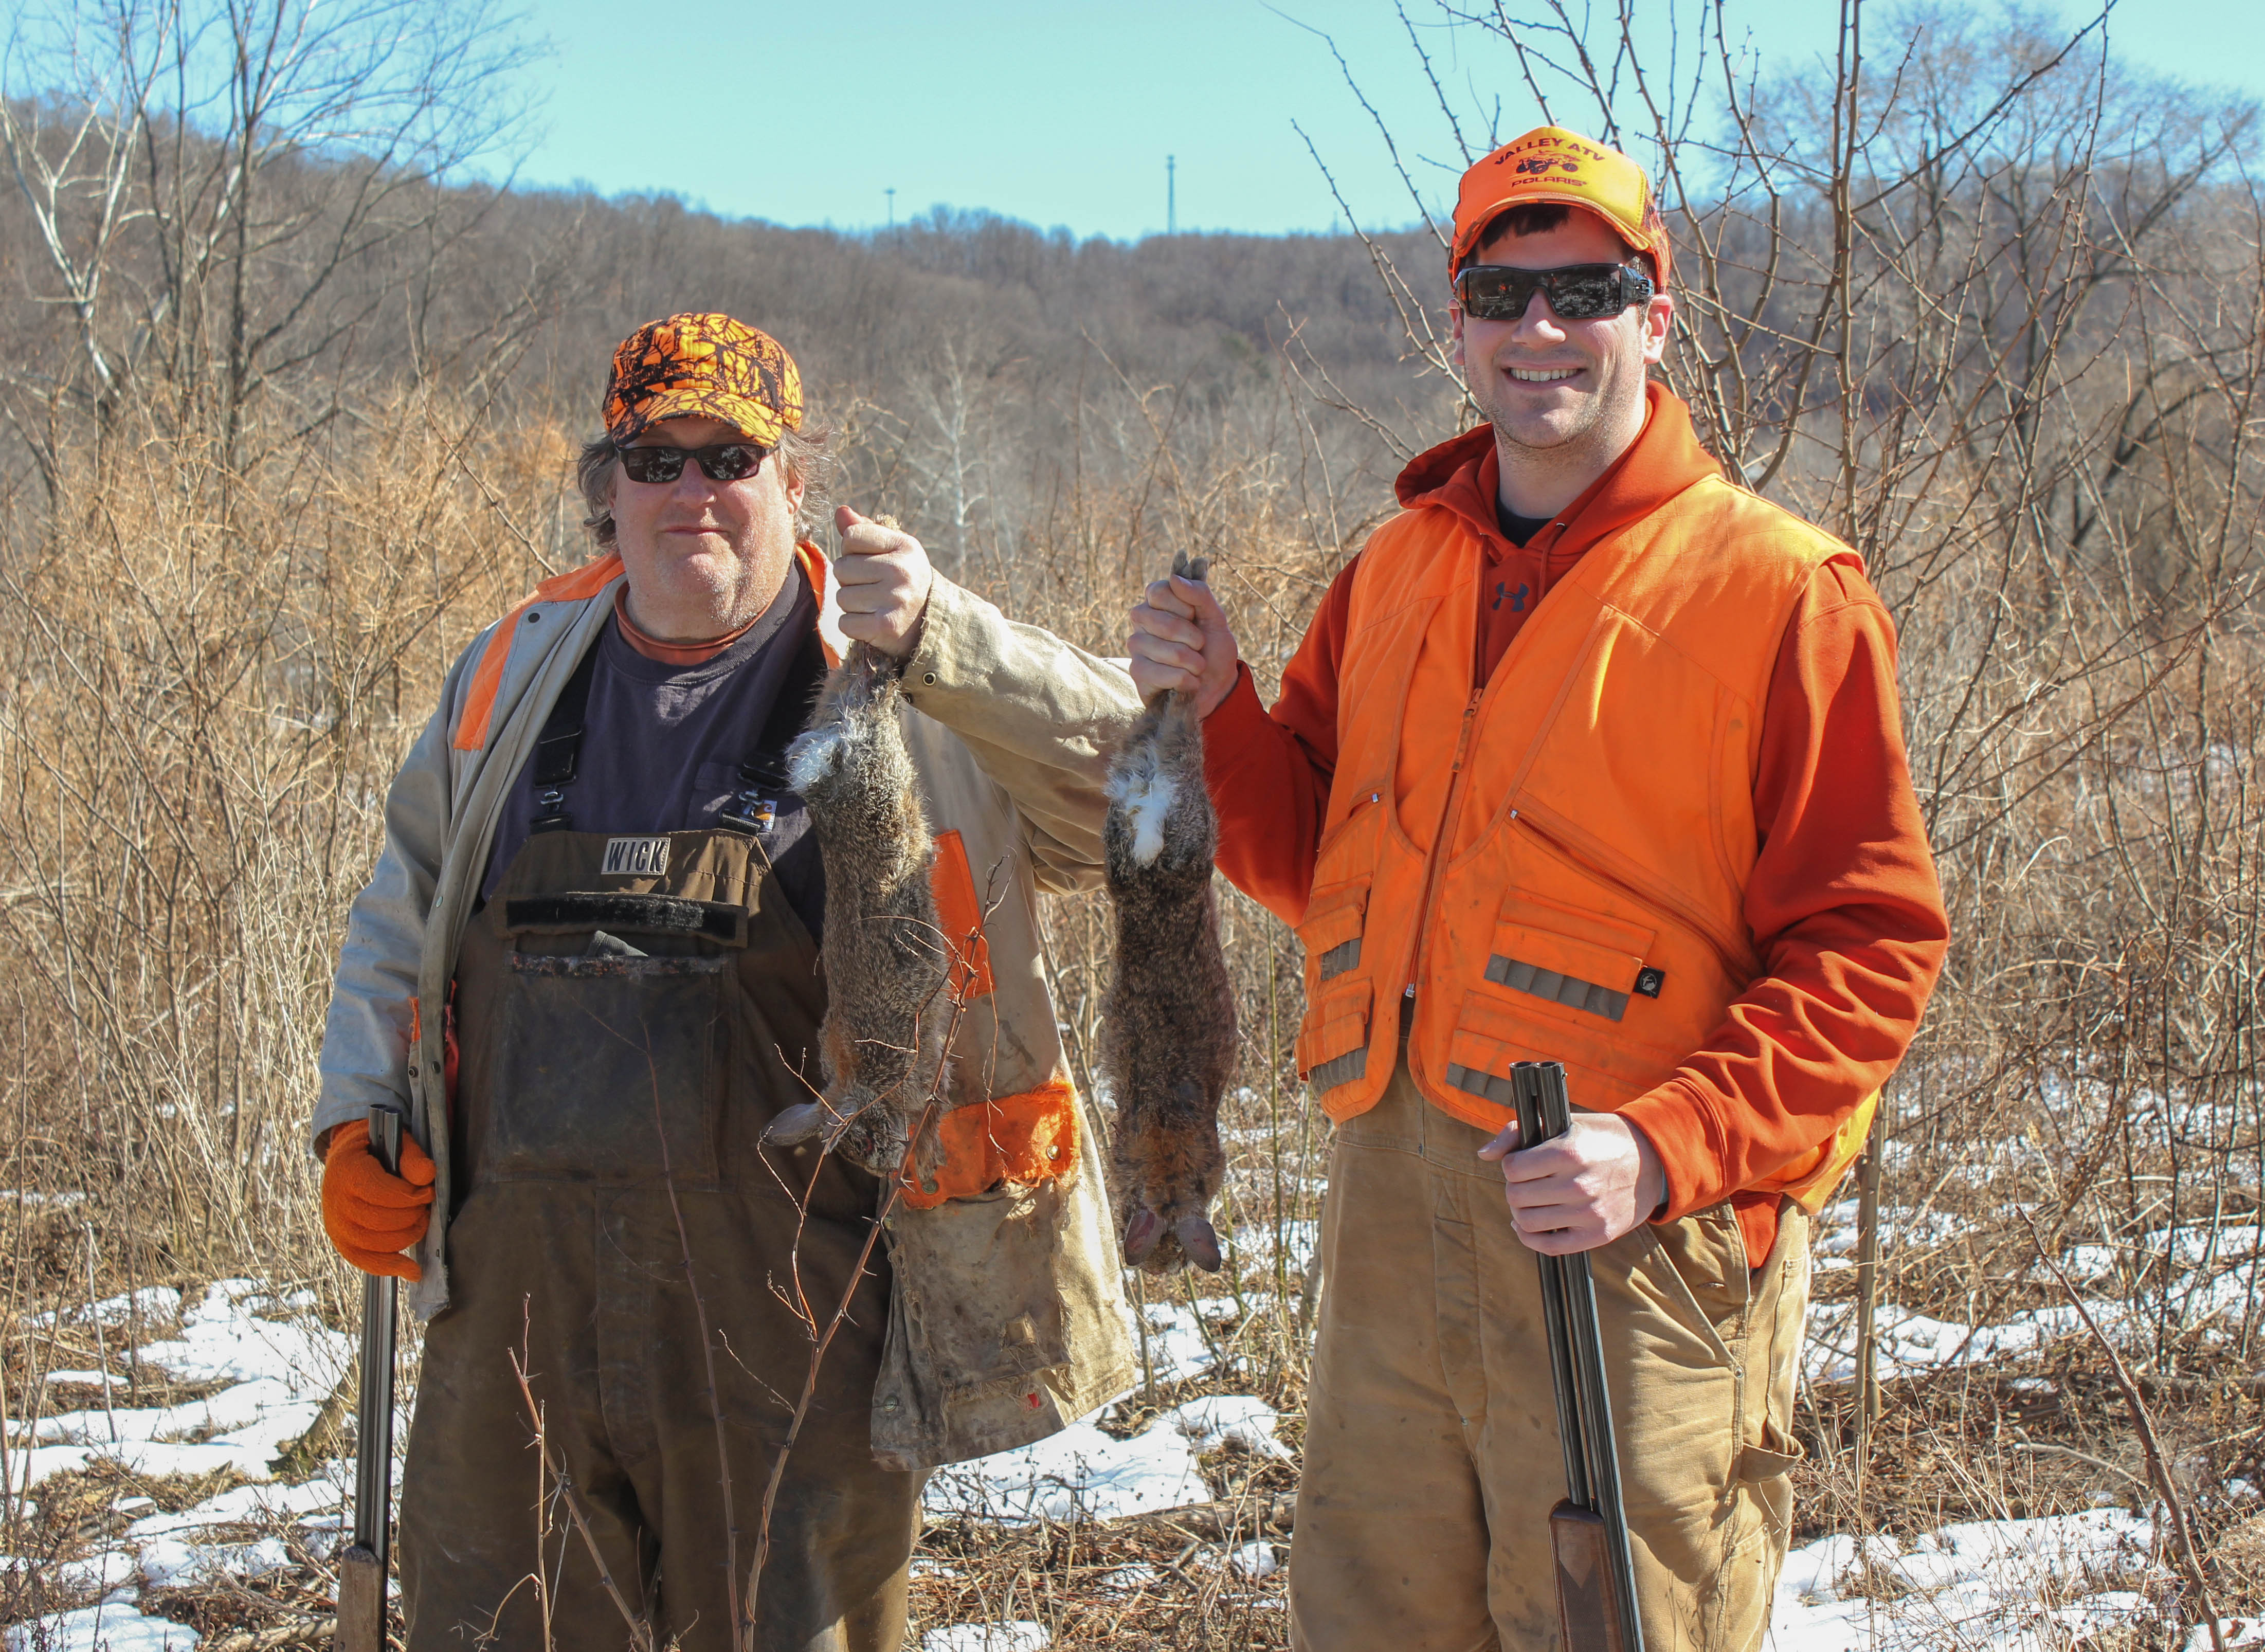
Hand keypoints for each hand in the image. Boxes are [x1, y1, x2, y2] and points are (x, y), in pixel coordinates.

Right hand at [321, 1116, 436, 1280]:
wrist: (349, 1158)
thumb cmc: (378, 1148)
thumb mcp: (395, 1141)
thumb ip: (412, 1157)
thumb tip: (428, 1174)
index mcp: (346, 1171)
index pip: (382, 1193)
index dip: (411, 1196)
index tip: (428, 1190)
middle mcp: (336, 1202)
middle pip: (381, 1221)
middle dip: (413, 1215)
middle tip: (425, 1205)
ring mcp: (336, 1226)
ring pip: (377, 1244)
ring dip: (408, 1236)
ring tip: (421, 1222)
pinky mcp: (342, 1242)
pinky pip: (366, 1261)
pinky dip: (391, 1267)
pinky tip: (413, 1271)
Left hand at [833, 505, 933, 656]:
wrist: (930, 621)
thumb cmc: (903, 578)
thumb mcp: (892, 549)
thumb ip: (864, 530)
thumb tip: (840, 511)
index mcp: (904, 545)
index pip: (851, 536)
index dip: (852, 551)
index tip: (870, 562)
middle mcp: (901, 570)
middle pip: (841, 568)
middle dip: (849, 580)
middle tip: (871, 587)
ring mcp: (895, 599)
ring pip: (842, 597)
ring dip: (851, 604)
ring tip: (873, 604)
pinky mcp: (886, 626)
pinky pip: (845, 623)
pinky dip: (853, 626)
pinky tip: (871, 622)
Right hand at [1126, 567, 1238, 715]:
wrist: (1218, 687)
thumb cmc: (1213, 649)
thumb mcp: (1216, 618)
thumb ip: (1200, 594)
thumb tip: (1174, 578)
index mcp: (1157, 603)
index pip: (1158, 592)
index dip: (1183, 606)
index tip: (1195, 616)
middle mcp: (1141, 622)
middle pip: (1158, 620)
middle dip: (1191, 636)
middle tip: (1201, 645)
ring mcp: (1136, 648)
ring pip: (1163, 649)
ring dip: (1192, 662)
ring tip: (1198, 667)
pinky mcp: (1138, 674)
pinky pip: (1160, 674)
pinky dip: (1184, 680)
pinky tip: (1189, 683)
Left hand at [1477, 1111, 1665, 1254]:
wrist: (1652, 1160)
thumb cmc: (1601, 1139)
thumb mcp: (1564, 1124)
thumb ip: (1518, 1134)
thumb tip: (1484, 1154)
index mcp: (1570, 1152)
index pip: (1513, 1168)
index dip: (1511, 1165)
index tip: (1522, 1162)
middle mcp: (1579, 1184)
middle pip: (1516, 1196)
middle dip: (1514, 1188)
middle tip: (1526, 1183)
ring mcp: (1589, 1213)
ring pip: (1527, 1222)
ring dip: (1520, 1212)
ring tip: (1530, 1201)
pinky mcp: (1598, 1234)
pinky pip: (1549, 1247)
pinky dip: (1529, 1238)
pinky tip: (1528, 1225)